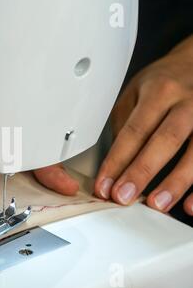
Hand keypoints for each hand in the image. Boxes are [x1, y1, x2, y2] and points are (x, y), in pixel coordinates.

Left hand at [95, 36, 192, 214]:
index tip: (104, 185)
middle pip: (165, 139)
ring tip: (157, 205)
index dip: (117, 161)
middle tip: (124, 197)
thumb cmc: (163, 82)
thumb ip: (125, 124)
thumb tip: (113, 164)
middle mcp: (188, 101)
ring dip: (176, 182)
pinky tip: (191, 206)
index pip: (134, 130)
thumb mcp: (135, 92)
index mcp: (159, 91)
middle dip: (143, 172)